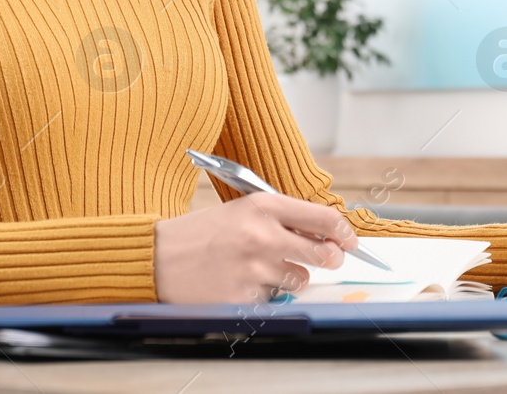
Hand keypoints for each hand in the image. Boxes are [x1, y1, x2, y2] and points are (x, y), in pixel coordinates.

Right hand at [154, 194, 356, 302]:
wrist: (157, 258)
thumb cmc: (199, 233)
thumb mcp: (240, 210)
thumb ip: (281, 217)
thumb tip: (324, 231)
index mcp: (263, 206)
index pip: (324, 219)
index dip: (344, 232)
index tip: (349, 240)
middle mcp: (263, 236)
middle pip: (324, 254)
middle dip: (330, 258)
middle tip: (326, 258)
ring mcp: (254, 269)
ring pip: (300, 280)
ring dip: (290, 277)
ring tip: (261, 268)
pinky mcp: (244, 298)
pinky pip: (272, 299)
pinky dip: (262, 294)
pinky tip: (239, 282)